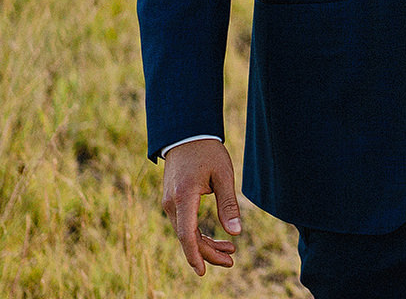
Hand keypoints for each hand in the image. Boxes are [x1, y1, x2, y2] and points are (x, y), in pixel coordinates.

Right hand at [159, 139, 242, 274]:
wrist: (187, 134)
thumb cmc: (208, 152)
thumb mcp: (223, 175)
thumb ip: (228, 204)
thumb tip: (236, 232)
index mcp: (183, 197)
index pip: (187, 234)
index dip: (196, 254)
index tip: (203, 272)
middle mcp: (171, 204)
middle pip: (188, 238)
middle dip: (208, 253)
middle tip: (231, 261)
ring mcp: (170, 203)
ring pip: (186, 233)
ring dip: (206, 244)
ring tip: (230, 252)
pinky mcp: (173, 201)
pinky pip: (185, 224)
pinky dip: (199, 234)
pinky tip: (217, 239)